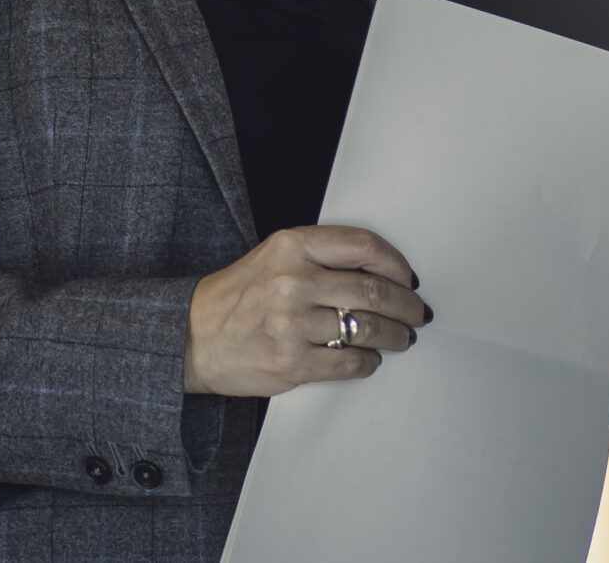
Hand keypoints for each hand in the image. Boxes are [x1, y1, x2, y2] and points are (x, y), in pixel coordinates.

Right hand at [183, 224, 430, 396]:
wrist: (190, 337)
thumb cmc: (239, 295)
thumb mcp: (274, 257)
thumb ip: (321, 257)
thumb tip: (382, 274)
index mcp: (292, 245)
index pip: (364, 246)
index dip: (397, 264)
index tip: (408, 277)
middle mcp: (293, 280)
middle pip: (374, 291)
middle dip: (407, 305)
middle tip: (418, 313)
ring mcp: (292, 324)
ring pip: (368, 328)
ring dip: (395, 335)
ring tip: (403, 338)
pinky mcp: (291, 363)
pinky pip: (349, 362)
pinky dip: (368, 362)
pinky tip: (371, 359)